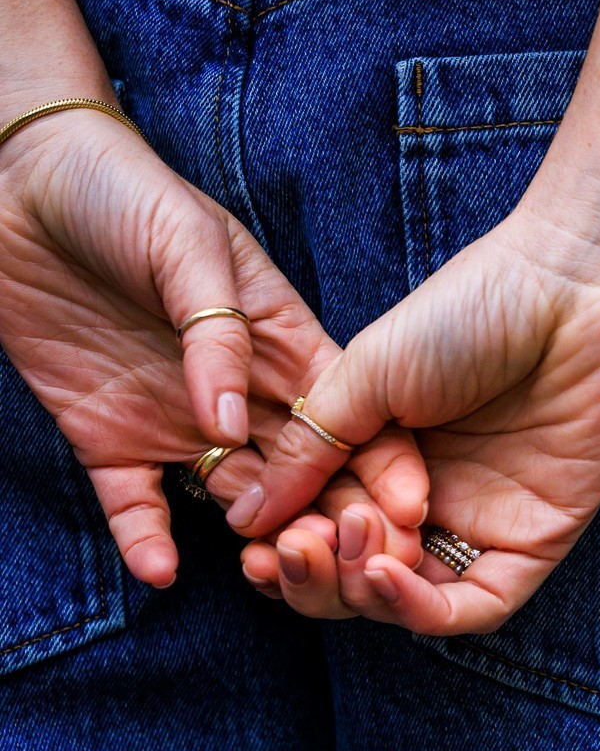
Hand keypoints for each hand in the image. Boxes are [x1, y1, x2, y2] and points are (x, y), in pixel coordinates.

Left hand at [0, 106, 426, 583]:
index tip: (410, 511)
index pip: (348, 418)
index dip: (382, 464)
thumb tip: (236, 424)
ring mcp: (180, 425)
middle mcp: (243, 397)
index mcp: (281, 344)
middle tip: (354, 567)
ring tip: (270, 574)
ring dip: (258, 542)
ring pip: (238, 505)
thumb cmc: (119, 188)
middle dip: (333, 522)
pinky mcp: (111, 442)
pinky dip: (147, 542)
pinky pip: (135, 506)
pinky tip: (160, 572)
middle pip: (307, 477)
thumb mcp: (188, 240)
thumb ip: (218, 331)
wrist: (15, 177)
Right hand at [237, 193, 599, 633]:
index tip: (249, 549)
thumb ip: (309, 448)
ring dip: (359, 592)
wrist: (572, 288)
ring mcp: (482, 529)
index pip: (324, 535)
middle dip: (315, 579)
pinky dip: (421, 608)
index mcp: (384, 464)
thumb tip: (244, 514)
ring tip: (335, 547)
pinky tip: (383, 575)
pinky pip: (474, 608)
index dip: (284, 553)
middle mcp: (431, 506)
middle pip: (359, 580)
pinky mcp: (535, 547)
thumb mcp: (363, 376)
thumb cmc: (471, 309)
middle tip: (288, 552)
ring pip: (410, 604)